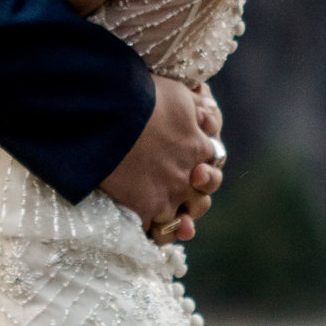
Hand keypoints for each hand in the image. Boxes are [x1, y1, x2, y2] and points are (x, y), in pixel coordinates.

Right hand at [101, 78, 223, 241]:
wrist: (113, 114)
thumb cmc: (144, 96)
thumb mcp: (178, 94)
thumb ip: (194, 106)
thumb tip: (204, 108)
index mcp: (200, 148)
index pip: (212, 163)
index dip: (203, 167)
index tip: (192, 166)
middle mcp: (190, 176)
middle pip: (202, 199)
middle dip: (194, 198)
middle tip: (176, 196)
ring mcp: (170, 195)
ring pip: (183, 221)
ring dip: (179, 221)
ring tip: (169, 219)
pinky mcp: (147, 208)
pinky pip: (156, 231)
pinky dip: (155, 231)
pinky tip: (148, 228)